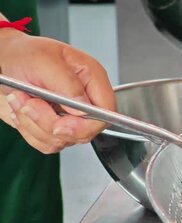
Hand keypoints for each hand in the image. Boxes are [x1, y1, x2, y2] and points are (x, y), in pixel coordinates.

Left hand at [0, 28, 113, 153]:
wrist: (0, 62)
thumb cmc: (23, 53)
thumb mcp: (45, 61)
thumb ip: (68, 85)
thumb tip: (83, 110)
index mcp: (92, 79)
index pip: (106, 113)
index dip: (87, 125)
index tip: (60, 124)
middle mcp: (84, 100)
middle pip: (85, 132)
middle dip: (51, 124)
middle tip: (30, 103)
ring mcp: (70, 116)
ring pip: (63, 141)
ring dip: (33, 124)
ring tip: (20, 99)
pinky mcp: (53, 127)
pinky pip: (47, 144)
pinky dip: (28, 131)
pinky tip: (22, 110)